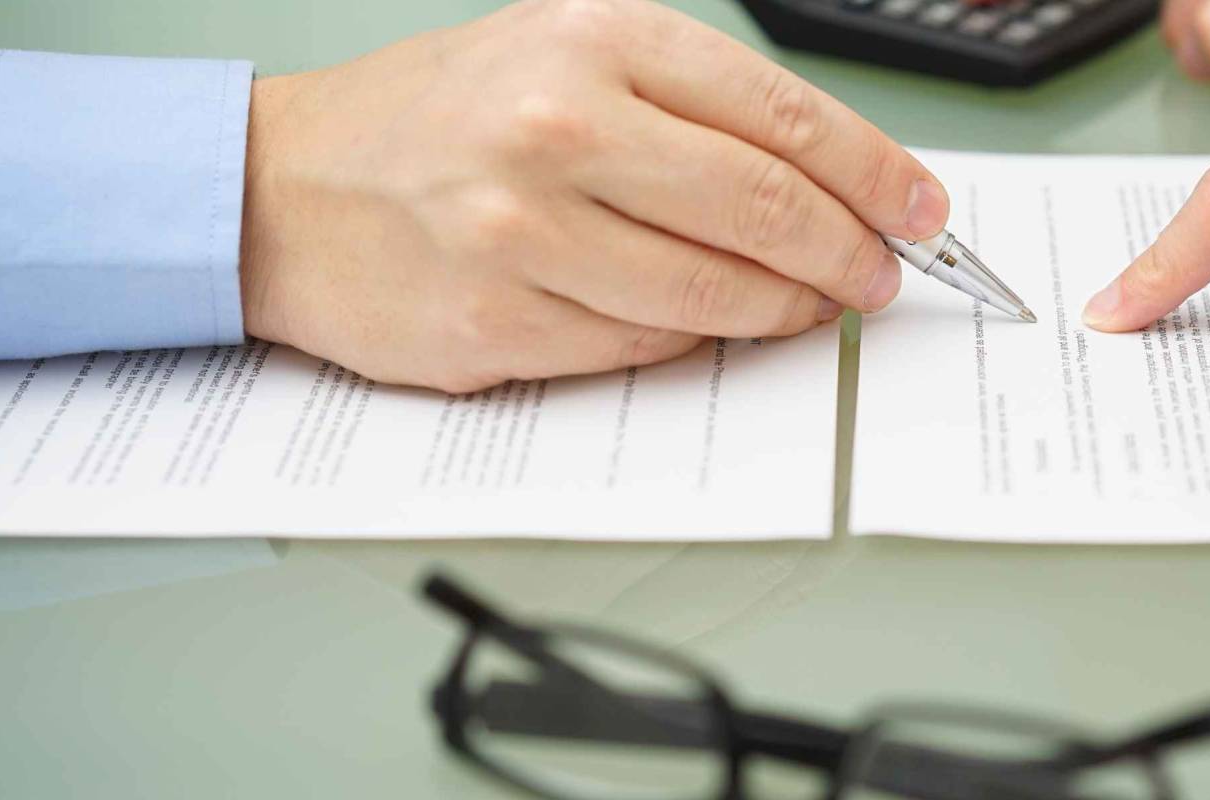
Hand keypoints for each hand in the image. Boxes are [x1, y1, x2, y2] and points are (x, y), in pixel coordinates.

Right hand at [240, 0, 947, 392]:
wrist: (286, 188)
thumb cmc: (440, 118)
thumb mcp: (566, 52)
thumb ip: (694, 105)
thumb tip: (833, 179)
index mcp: (594, 40)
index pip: (783, 116)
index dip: (876, 175)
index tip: (923, 213)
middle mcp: (559, 128)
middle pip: (767, 209)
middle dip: (850, 254)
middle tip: (879, 276)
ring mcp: (522, 233)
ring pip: (715, 296)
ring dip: (787, 312)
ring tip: (810, 305)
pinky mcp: (497, 324)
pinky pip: (644, 349)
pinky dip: (696, 341)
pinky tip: (706, 324)